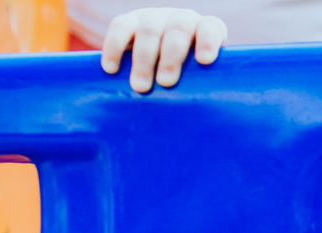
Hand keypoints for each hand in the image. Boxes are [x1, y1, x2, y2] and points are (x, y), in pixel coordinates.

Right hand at [101, 8, 227, 92]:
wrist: (159, 64)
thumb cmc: (186, 82)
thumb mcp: (199, 83)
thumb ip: (204, 91)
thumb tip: (204, 123)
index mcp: (203, 31)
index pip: (210, 28)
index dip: (208, 41)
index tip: (204, 60)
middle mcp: (180, 20)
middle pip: (178, 29)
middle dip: (172, 56)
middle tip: (166, 82)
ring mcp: (154, 18)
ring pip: (149, 30)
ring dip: (144, 59)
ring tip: (140, 86)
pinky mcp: (129, 21)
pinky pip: (120, 27)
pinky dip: (113, 47)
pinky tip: (111, 69)